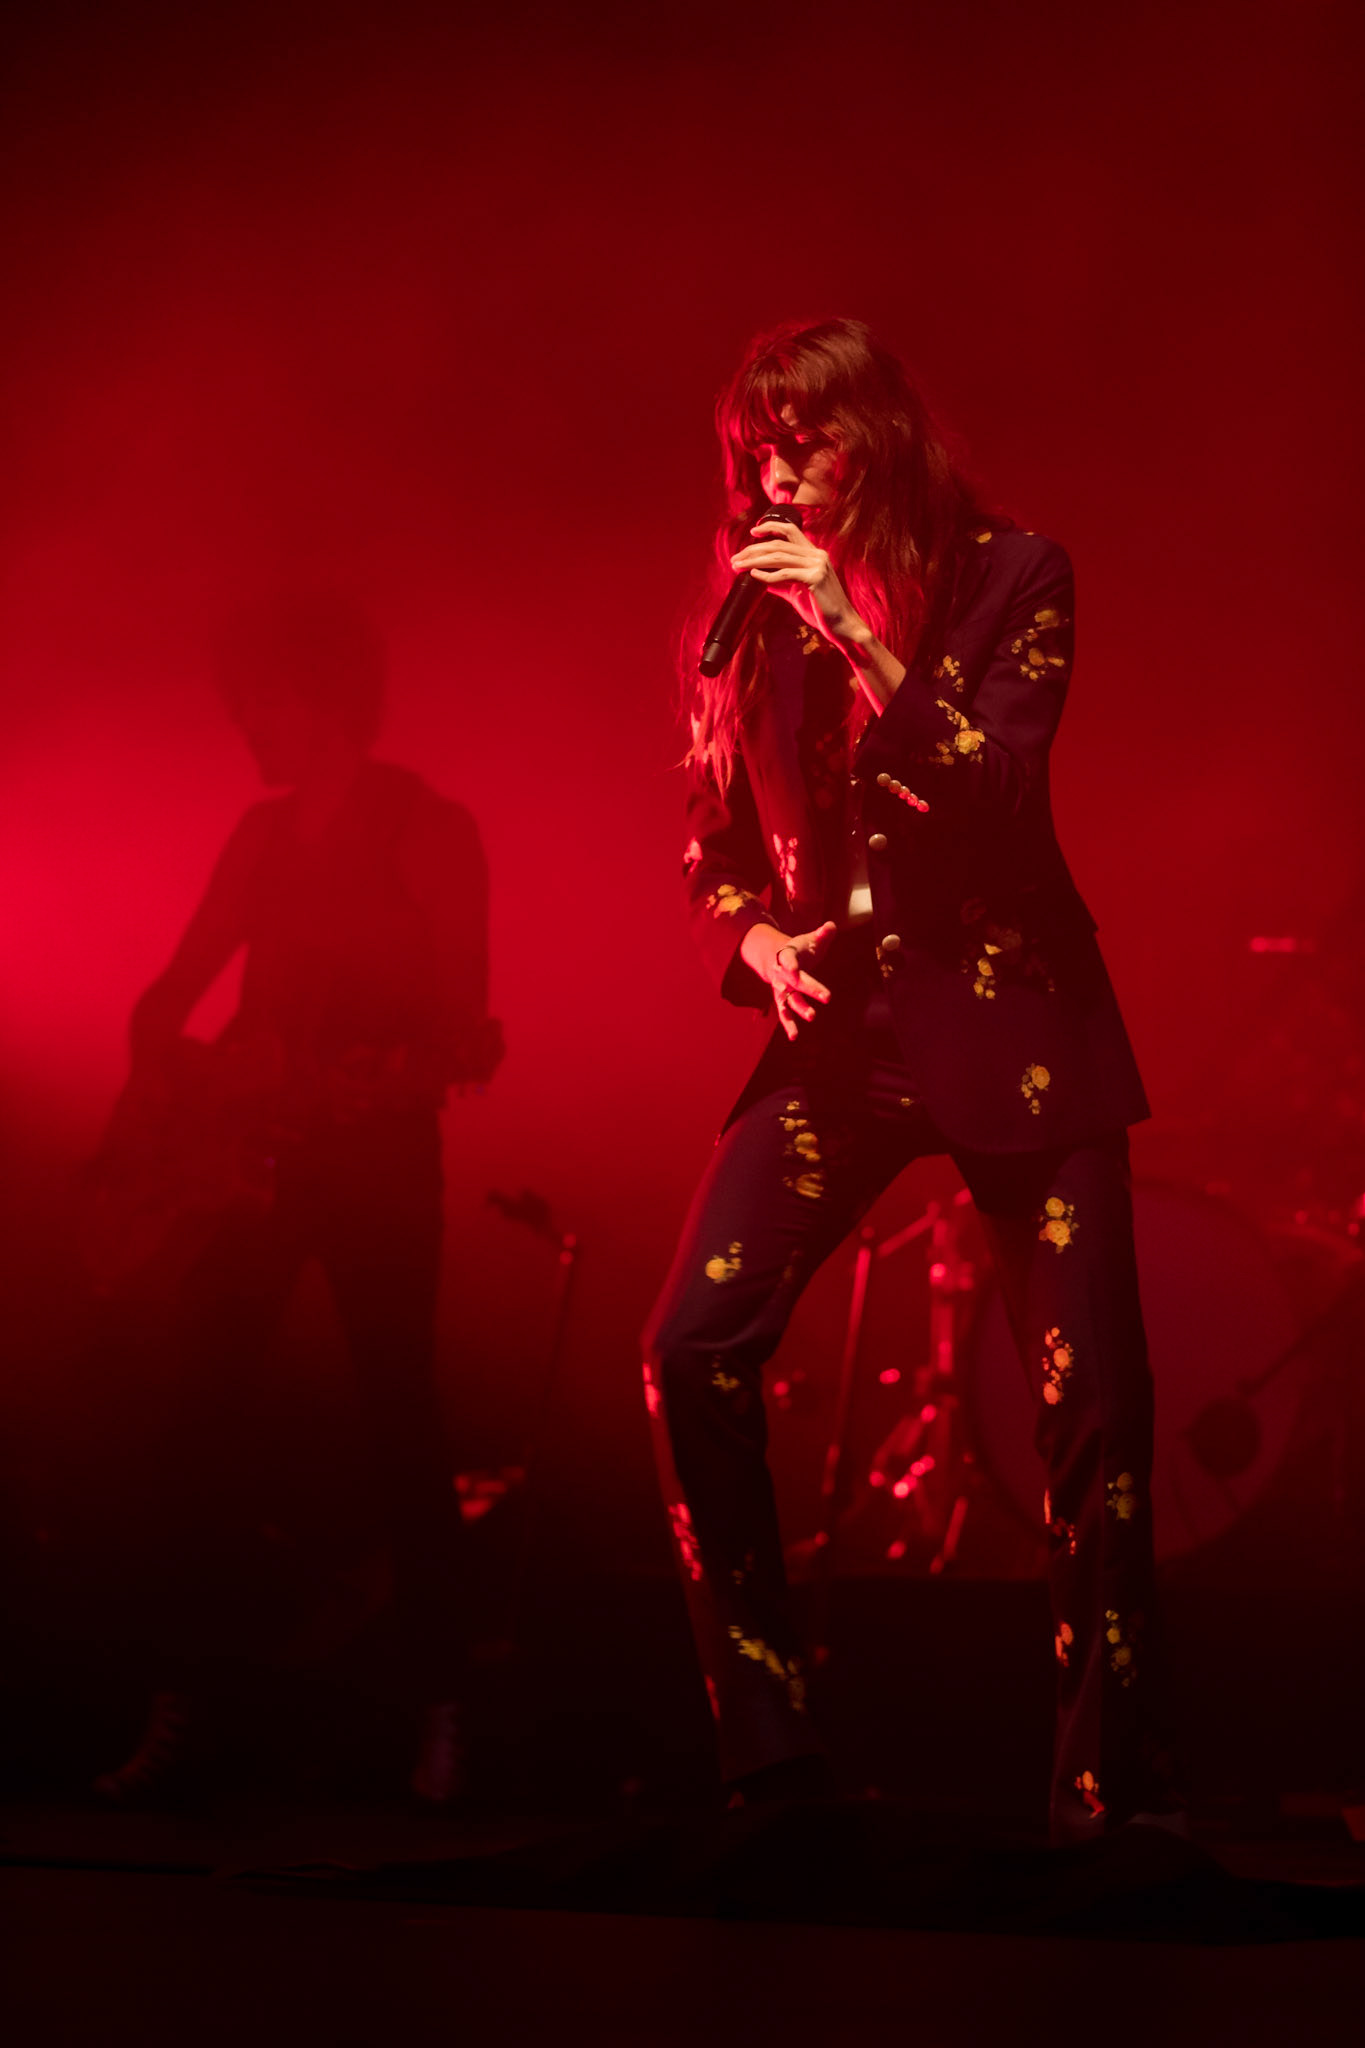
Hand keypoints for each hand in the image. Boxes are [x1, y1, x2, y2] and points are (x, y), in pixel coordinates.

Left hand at [729, 519, 866, 648]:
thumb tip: (761, 577)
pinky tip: (754, 575)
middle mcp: (817, 555)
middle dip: (753, 550)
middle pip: (779, 544)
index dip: (771, 527)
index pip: (791, 531)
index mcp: (815, 554)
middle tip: (735, 558)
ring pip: (779, 557)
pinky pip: (786, 574)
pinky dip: (768, 575)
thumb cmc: (821, 610)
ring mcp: (818, 565)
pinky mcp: (816, 578)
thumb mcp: (798, 592)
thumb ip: (782, 582)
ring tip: (739, 566)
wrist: (843, 626)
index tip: (753, 531)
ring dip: (755, 561)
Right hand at [741, 920, 837, 1040]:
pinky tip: (794, 1037)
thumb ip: (821, 934)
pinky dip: (788, 1025)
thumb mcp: (809, 939)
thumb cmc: (798, 949)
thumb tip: (831, 926)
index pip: (787, 958)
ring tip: (812, 1016)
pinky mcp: (782, 1000)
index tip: (793, 969)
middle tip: (827, 996)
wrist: (775, 958)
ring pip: (789, 1000)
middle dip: (809, 989)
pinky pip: (784, 1013)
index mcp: (787, 955)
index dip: (790, 964)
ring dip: (799, 1009)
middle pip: (795, 982)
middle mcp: (782, 974)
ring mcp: (781, 989)